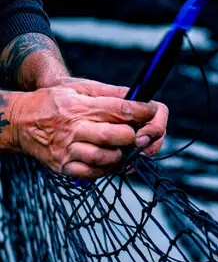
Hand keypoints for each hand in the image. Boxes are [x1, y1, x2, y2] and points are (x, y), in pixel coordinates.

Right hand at [10, 79, 167, 178]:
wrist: (21, 122)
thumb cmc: (56, 102)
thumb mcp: (81, 87)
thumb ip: (111, 92)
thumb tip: (139, 94)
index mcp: (81, 106)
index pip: (121, 110)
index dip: (143, 112)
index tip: (152, 111)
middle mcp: (74, 128)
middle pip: (117, 135)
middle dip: (134, 135)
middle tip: (137, 133)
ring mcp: (68, 150)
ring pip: (106, 157)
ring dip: (121, 154)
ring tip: (121, 147)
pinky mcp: (63, 167)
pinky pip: (93, 174)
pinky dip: (107, 169)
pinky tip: (109, 159)